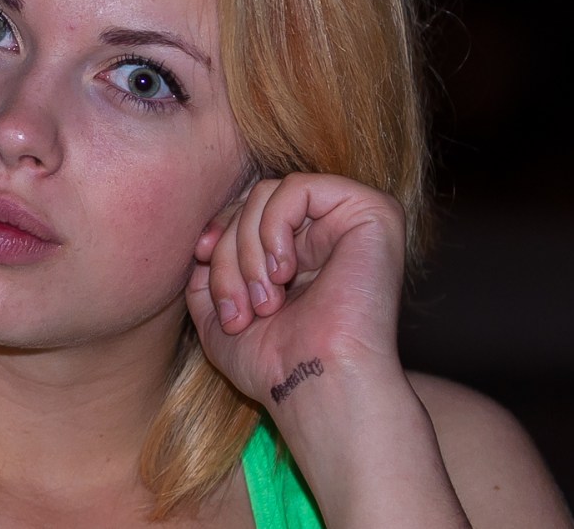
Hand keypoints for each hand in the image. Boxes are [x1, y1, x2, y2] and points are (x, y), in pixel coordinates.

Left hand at [185, 173, 407, 409]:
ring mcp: (351, 219)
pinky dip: (274, 226)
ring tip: (264, 302)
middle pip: (251, 204)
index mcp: (301, 250)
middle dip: (229, 253)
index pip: (245, 212)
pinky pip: (297, 187)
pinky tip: (285, 273)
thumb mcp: (220, 315)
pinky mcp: (373, 211)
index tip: (200, 257)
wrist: (316, 387)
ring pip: (268, 194)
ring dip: (247, 249)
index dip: (217, 230)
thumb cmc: (273, 363)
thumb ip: (209, 274)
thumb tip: (205, 240)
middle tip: (238, 309)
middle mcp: (329, 230)